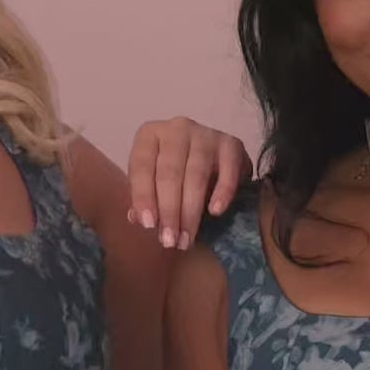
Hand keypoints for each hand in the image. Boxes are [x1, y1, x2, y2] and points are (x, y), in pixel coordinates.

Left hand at [127, 116, 251, 248]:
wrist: (212, 162)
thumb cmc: (175, 176)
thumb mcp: (154, 185)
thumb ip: (145, 200)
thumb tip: (137, 218)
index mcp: (150, 136)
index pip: (142, 166)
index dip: (144, 196)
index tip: (148, 226)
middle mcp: (177, 129)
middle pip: (170, 172)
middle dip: (169, 211)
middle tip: (170, 241)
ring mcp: (205, 134)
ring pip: (196, 173)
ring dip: (191, 210)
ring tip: (187, 238)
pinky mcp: (231, 143)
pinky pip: (228, 169)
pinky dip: (222, 191)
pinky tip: (215, 212)